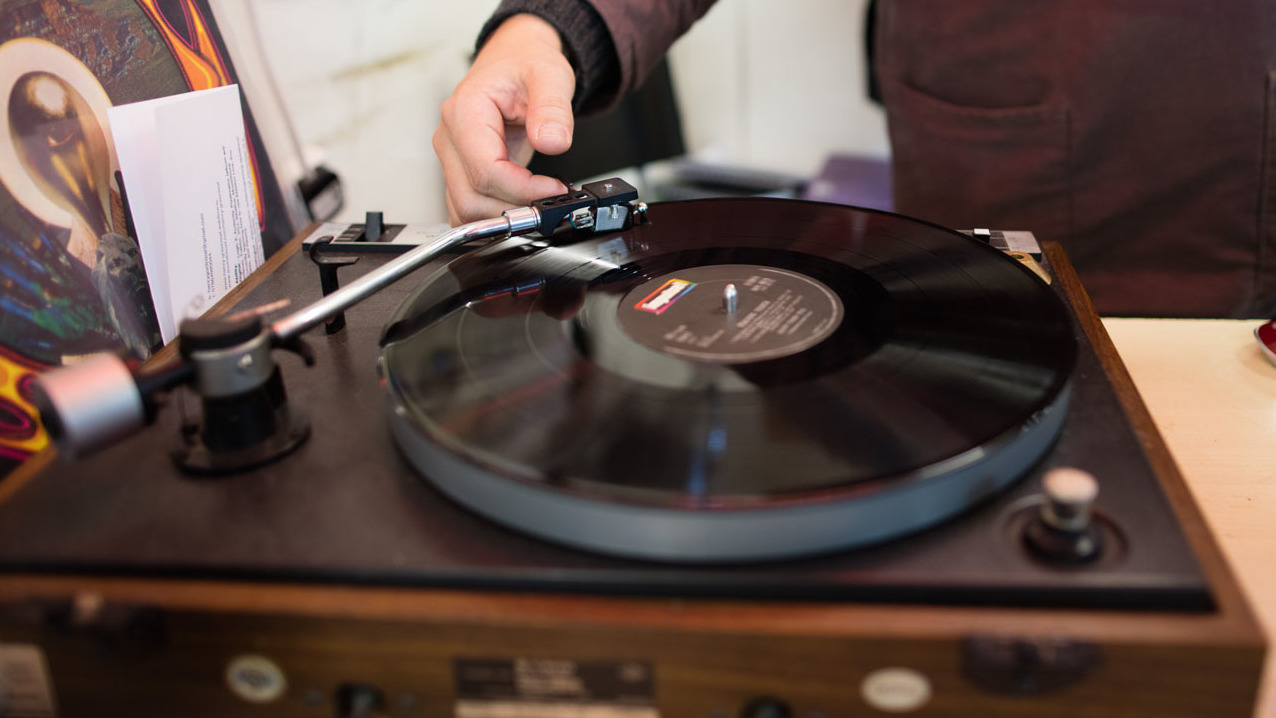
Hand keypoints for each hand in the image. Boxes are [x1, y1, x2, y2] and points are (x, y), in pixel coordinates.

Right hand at [434, 14, 575, 224]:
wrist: (513, 62)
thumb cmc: (525, 65)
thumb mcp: (550, 75)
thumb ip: (552, 109)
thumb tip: (553, 142)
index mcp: (465, 111)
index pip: (485, 170)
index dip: (521, 189)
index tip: (554, 189)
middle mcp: (451, 138)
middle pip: (471, 197)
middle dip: (513, 207)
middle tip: (550, 201)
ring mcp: (451, 157)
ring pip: (465, 209)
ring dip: (504, 215)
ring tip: (538, 200)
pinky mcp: (459, 171)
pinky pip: (466, 207)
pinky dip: (494, 215)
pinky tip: (521, 203)